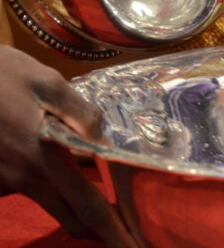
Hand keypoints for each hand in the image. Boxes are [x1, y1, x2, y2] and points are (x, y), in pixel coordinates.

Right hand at [0, 46, 135, 246]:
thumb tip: (104, 142)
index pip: (90, 207)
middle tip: (120, 227)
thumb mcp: (46, 81)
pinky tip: (34, 145)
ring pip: (46, 199)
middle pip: (69, 217)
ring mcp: (2, 180)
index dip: (114, 232)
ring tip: (69, 163)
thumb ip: (81, 114)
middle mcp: (23, 178)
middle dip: (95, 227)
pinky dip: (38, 174)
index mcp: (46, 159)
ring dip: (64, 194)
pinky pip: (21, 184)